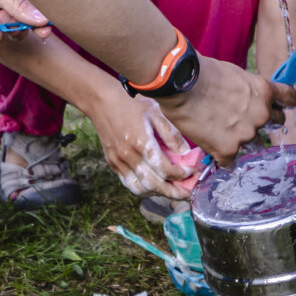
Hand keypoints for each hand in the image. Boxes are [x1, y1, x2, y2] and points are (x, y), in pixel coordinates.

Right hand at [86, 94, 201, 195]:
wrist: (102, 102)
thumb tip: (185, 153)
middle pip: (154, 184)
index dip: (181, 174)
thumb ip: (171, 134)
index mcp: (141, 143)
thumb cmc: (131, 104)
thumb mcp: (156, 113)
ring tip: (172, 191)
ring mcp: (118, 162)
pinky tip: (154, 185)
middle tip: (187, 192)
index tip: (192, 172)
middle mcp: (129, 156)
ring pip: (140, 188)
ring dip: (158, 193)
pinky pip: (129, 183)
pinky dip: (143, 188)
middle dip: (173, 191)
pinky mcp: (112, 163)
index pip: (165, 169)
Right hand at [164, 57, 293, 164]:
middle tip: (242, 119)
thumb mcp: (234, 74)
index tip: (280, 106)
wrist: (181, 84)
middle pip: (275, 123)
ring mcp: (246, 134)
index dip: (284, 103)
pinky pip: (231, 162)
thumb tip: (247, 97)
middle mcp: (261, 114)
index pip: (289, 99)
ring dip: (241, 139)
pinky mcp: (227, 149)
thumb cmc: (202, 73)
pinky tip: (214, 150)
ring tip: (221, 131)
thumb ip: (248, 89)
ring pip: (252, 143)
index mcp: (264, 91)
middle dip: (262, 121)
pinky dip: (224, 157)